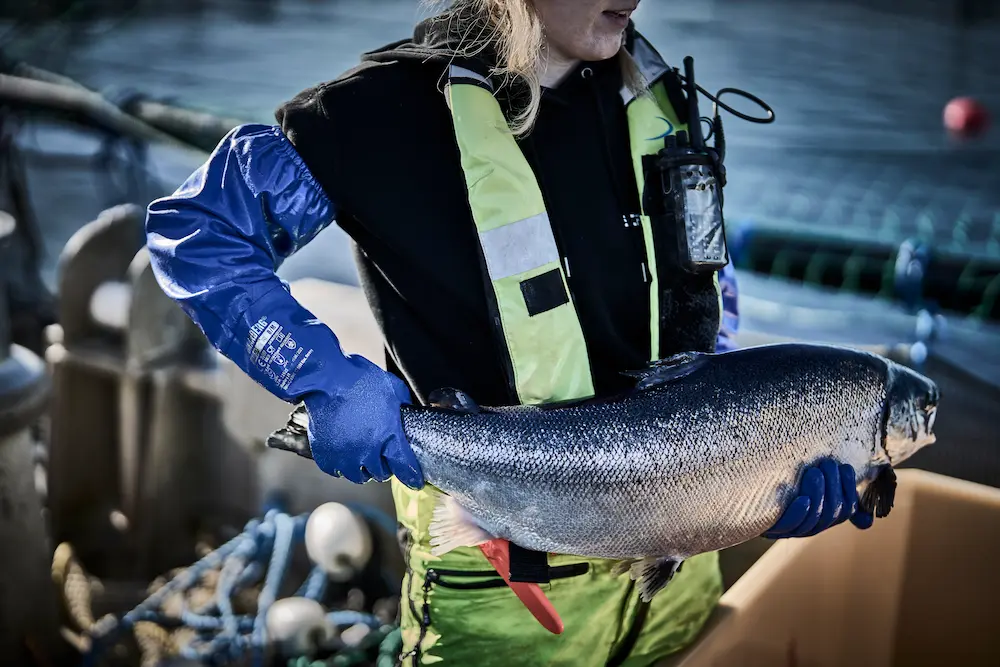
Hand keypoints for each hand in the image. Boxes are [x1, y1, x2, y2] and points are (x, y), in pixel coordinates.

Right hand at [303, 356, 423, 489]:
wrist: (327, 379)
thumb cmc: (362, 381)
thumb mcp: (394, 389)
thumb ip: (403, 407)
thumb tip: (406, 415)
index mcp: (389, 437)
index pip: (405, 468)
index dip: (411, 476)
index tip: (414, 480)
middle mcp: (368, 451)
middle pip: (381, 474)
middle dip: (384, 466)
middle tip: (381, 455)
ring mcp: (345, 456)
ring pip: (359, 476)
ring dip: (363, 469)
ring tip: (362, 457)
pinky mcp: (326, 455)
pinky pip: (337, 471)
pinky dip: (341, 465)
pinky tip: (344, 453)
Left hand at [764, 459, 872, 538]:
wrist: (740, 491)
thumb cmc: (782, 483)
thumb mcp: (813, 486)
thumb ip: (838, 496)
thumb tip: (865, 522)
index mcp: (819, 517)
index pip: (844, 510)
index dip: (849, 490)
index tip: (845, 467)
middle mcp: (806, 527)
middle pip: (830, 515)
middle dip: (833, 488)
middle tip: (827, 463)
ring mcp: (787, 530)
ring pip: (813, 520)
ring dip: (818, 495)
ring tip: (814, 472)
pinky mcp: (767, 528)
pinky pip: (788, 526)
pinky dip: (799, 513)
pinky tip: (803, 500)